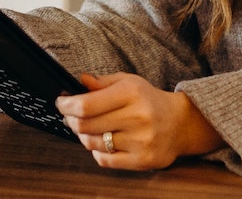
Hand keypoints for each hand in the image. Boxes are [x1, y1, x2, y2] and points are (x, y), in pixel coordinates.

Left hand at [56, 72, 225, 170]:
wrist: (180, 123)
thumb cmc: (150, 101)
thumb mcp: (129, 82)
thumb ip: (102, 82)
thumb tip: (79, 81)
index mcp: (132, 93)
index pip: (86, 105)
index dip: (67, 106)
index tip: (62, 104)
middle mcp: (137, 116)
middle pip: (85, 125)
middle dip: (71, 121)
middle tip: (71, 117)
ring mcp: (141, 140)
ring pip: (92, 143)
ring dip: (84, 136)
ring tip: (90, 129)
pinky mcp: (142, 160)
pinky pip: (104, 159)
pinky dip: (97, 152)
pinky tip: (103, 143)